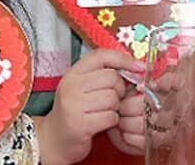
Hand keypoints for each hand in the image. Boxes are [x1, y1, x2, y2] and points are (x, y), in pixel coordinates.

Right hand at [37, 49, 144, 164]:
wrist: (56, 138)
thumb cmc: (75, 111)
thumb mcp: (83, 87)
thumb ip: (102, 75)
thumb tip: (136, 67)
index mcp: (72, 73)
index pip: (101, 55)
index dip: (123, 59)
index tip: (138, 67)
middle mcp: (70, 86)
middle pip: (112, 78)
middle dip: (119, 90)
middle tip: (112, 99)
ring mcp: (73, 104)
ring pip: (113, 98)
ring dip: (115, 108)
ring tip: (104, 111)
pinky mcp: (80, 124)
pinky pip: (111, 117)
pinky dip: (112, 122)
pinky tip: (102, 123)